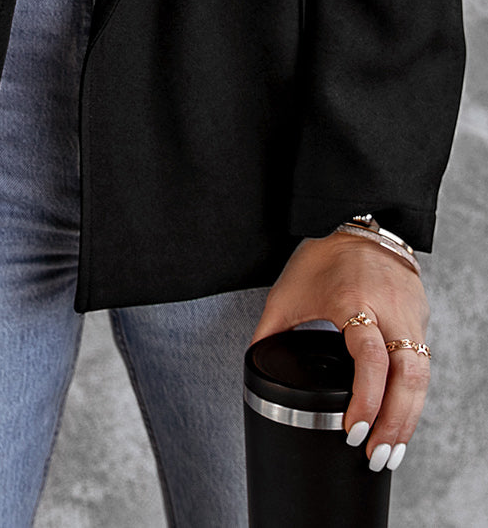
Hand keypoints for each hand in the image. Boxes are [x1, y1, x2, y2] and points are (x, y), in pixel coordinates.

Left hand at [249, 231, 430, 471]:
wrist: (359, 222)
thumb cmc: (322, 255)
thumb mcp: (288, 291)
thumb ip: (270, 330)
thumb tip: (253, 363)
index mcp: (354, 302)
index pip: (369, 357)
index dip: (366, 398)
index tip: (353, 430)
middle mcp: (389, 310)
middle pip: (407, 375)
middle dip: (395, 422)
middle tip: (376, 455)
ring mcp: (410, 314)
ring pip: (422, 375)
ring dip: (409, 418)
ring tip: (391, 451)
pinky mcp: (420, 318)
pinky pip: (423, 364)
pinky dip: (414, 397)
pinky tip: (402, 421)